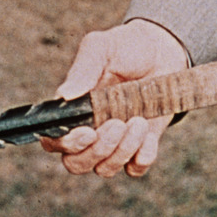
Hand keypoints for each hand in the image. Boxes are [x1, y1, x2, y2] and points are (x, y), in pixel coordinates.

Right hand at [40, 18, 189, 176]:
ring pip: (105, 169)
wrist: (163, 50)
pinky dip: (142, 157)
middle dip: (98, 151)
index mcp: (72, 110)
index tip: (87, 131)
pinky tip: (148, 134)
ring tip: (139, 120)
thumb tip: (64, 95)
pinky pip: (134, 169)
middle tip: (118, 124)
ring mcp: (114, 142)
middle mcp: (89, 131)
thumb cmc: (125, 47)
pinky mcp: (139, 146)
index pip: (54, 140)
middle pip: (76, 163)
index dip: (66, 143)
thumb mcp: (102, 48)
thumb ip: (82, 70)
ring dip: (122, 151)